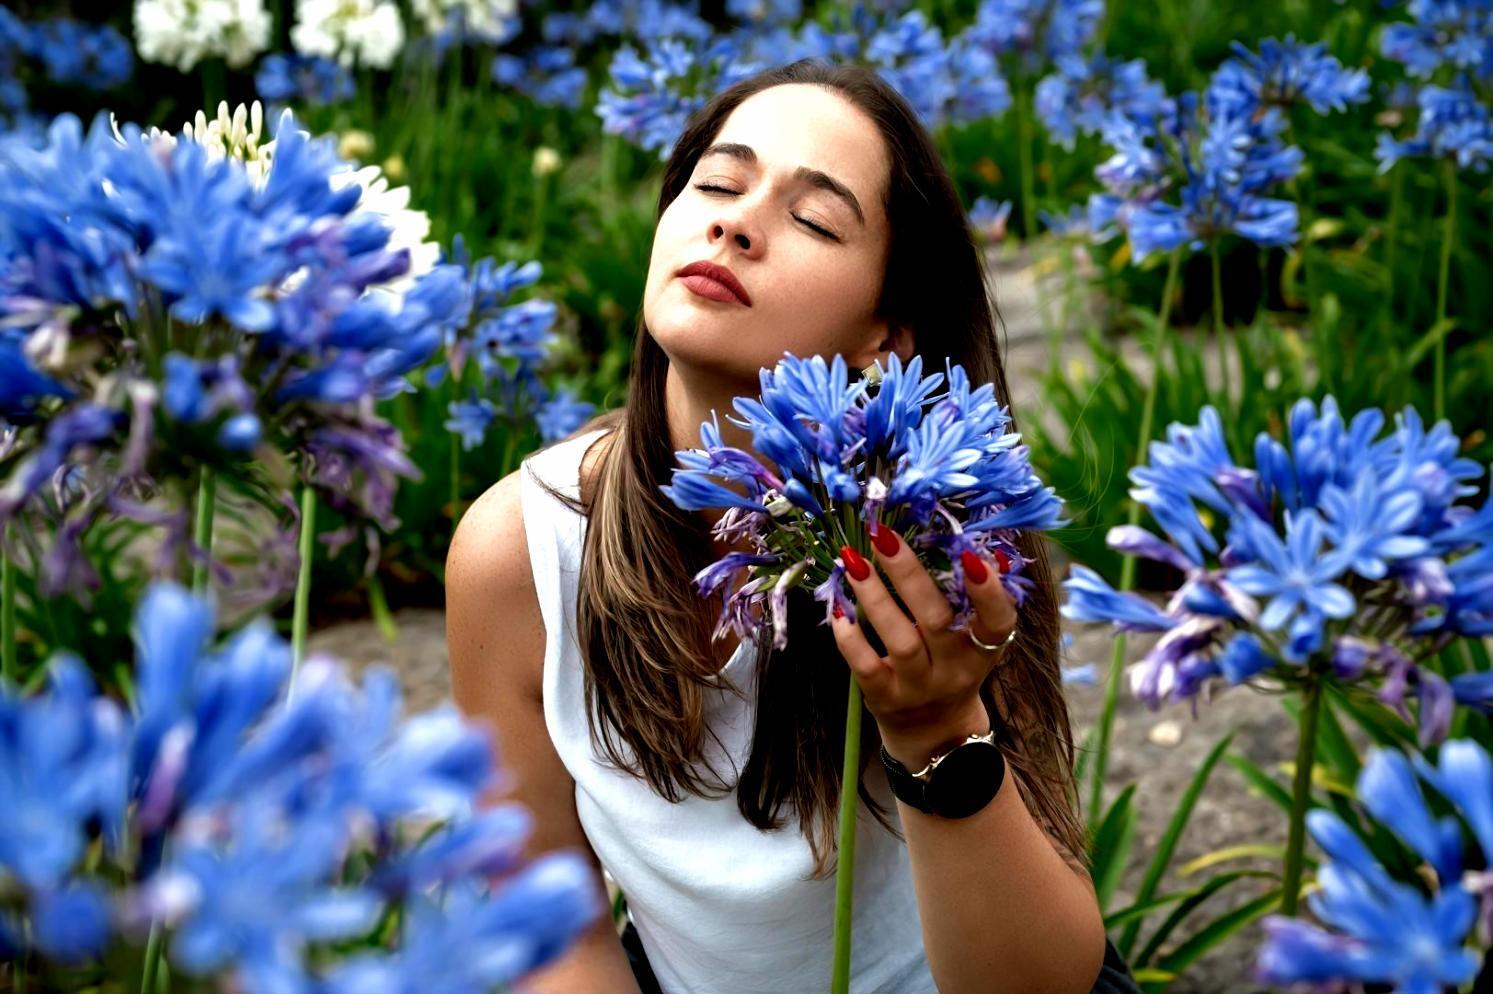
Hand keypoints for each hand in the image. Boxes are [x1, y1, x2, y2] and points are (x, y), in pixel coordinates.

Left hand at [829, 526, 1017, 766]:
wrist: (934, 732)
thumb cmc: (952, 666)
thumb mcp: (973, 638)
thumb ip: (970, 600)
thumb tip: (968, 544)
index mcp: (984, 647)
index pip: (997, 621)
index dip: (988, 591)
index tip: (970, 556)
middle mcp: (956, 668)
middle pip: (937, 620)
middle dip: (909, 575)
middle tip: (883, 536)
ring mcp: (920, 687)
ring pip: (901, 641)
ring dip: (875, 598)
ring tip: (853, 562)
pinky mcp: (886, 698)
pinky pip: (867, 667)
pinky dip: (850, 638)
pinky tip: (838, 610)